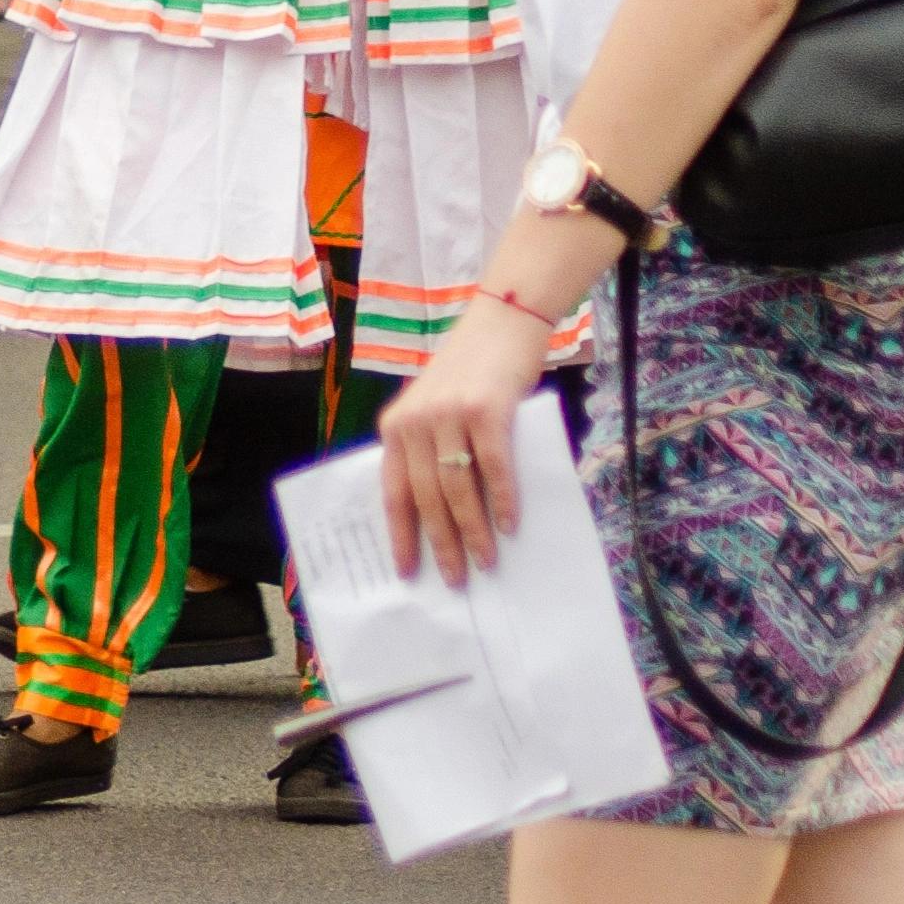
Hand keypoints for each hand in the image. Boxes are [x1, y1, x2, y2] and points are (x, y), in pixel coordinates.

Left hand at [377, 303, 549, 581]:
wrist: (500, 323)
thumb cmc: (471, 375)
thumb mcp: (435, 411)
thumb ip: (433, 452)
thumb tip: (449, 517)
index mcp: (395, 427)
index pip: (392, 492)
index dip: (401, 534)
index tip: (408, 572)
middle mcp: (414, 422)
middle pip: (425, 497)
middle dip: (441, 543)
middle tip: (457, 580)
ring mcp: (448, 415)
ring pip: (456, 487)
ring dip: (473, 530)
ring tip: (486, 561)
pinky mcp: (485, 410)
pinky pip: (492, 465)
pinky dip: (503, 498)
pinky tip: (510, 525)